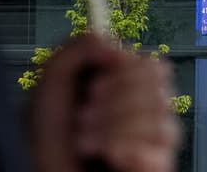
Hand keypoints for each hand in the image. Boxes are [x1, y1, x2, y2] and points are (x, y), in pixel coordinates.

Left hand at [28, 33, 180, 171]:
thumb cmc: (44, 138)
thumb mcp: (53, 79)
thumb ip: (82, 46)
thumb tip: (120, 47)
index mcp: (126, 88)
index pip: (153, 66)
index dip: (126, 72)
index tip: (95, 86)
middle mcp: (142, 113)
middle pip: (160, 90)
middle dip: (116, 102)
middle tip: (84, 116)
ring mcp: (150, 143)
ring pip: (162, 121)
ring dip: (116, 129)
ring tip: (85, 142)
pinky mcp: (153, 168)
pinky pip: (162, 156)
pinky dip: (131, 153)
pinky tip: (110, 156)